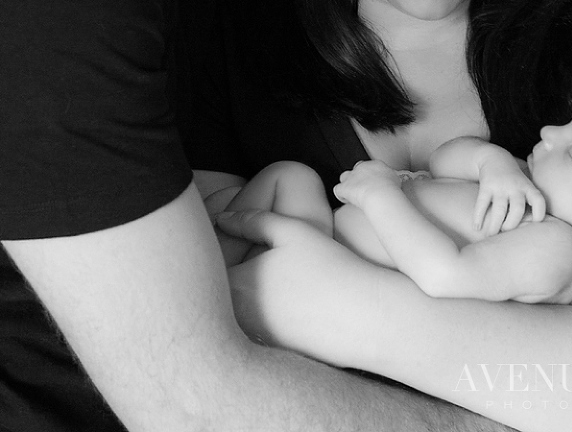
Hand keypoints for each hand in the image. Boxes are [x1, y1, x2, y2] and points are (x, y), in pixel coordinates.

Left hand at [221, 208, 381, 367]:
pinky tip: (286, 303)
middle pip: (216, 296)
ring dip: (240, 299)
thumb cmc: (329, 266)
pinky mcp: (273, 353)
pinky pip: (254, 331)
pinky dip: (261, 317)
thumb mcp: (291, 230)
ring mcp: (255, 340)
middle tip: (239, 260)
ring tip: (268, 280)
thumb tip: (221, 219)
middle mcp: (238, 319)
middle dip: (221, 279)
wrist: (366, 316)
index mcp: (237, 287)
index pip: (206, 271)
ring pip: (233, 315)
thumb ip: (252, 220)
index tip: (220, 245)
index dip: (209, 256)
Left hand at [333, 160, 402, 209]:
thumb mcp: (396, 179)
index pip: (369, 166)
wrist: (380, 194)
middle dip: (358, 178)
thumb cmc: (390, 188)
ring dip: (348, 184)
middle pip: (356, 169)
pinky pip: (338, 190)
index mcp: (375, 164)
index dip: (370, 175)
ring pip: (344, 176)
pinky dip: (341, 196)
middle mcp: (362, 167)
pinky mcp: (344, 187)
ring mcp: (351, 176)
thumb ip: (391, 177)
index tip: (373, 183)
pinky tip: (347, 200)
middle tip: (364, 189)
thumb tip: (393, 180)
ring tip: (353, 194)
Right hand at [473, 160, 545, 233]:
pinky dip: (478, 217)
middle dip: (511, 224)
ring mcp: (500, 186)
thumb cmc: (514, 180)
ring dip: (495, 225)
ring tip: (490, 235)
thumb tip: (531, 230)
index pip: (539, 200)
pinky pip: (482, 203)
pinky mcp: (486, 186)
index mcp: (528, 188)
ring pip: (499, 209)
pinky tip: (476, 227)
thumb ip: (530, 204)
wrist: (495, 158)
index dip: (539, 213)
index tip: (535, 224)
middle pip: (517, 209)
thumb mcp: (525, 186)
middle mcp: (515, 187)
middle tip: (505, 232)